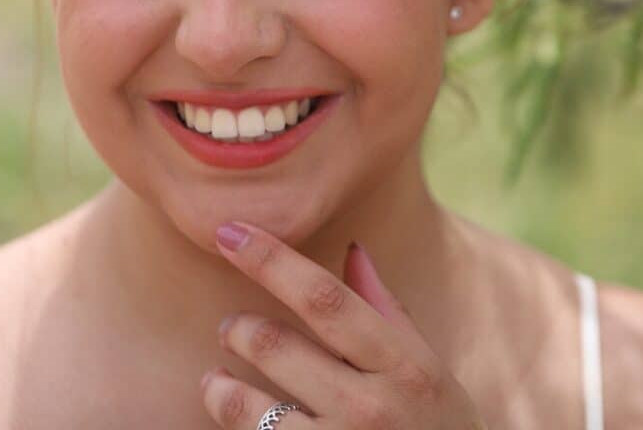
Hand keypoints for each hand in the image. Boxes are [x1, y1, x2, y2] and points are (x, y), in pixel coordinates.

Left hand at [202, 221, 486, 427]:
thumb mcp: (427, 371)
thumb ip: (388, 311)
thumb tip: (353, 250)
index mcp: (403, 366)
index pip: (324, 298)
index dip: (271, 260)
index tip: (229, 231)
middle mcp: (371, 410)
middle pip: (276, 346)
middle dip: (238, 328)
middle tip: (230, 327)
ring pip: (250, 409)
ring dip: (220, 389)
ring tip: (214, 381)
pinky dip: (234, 426)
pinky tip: (232, 418)